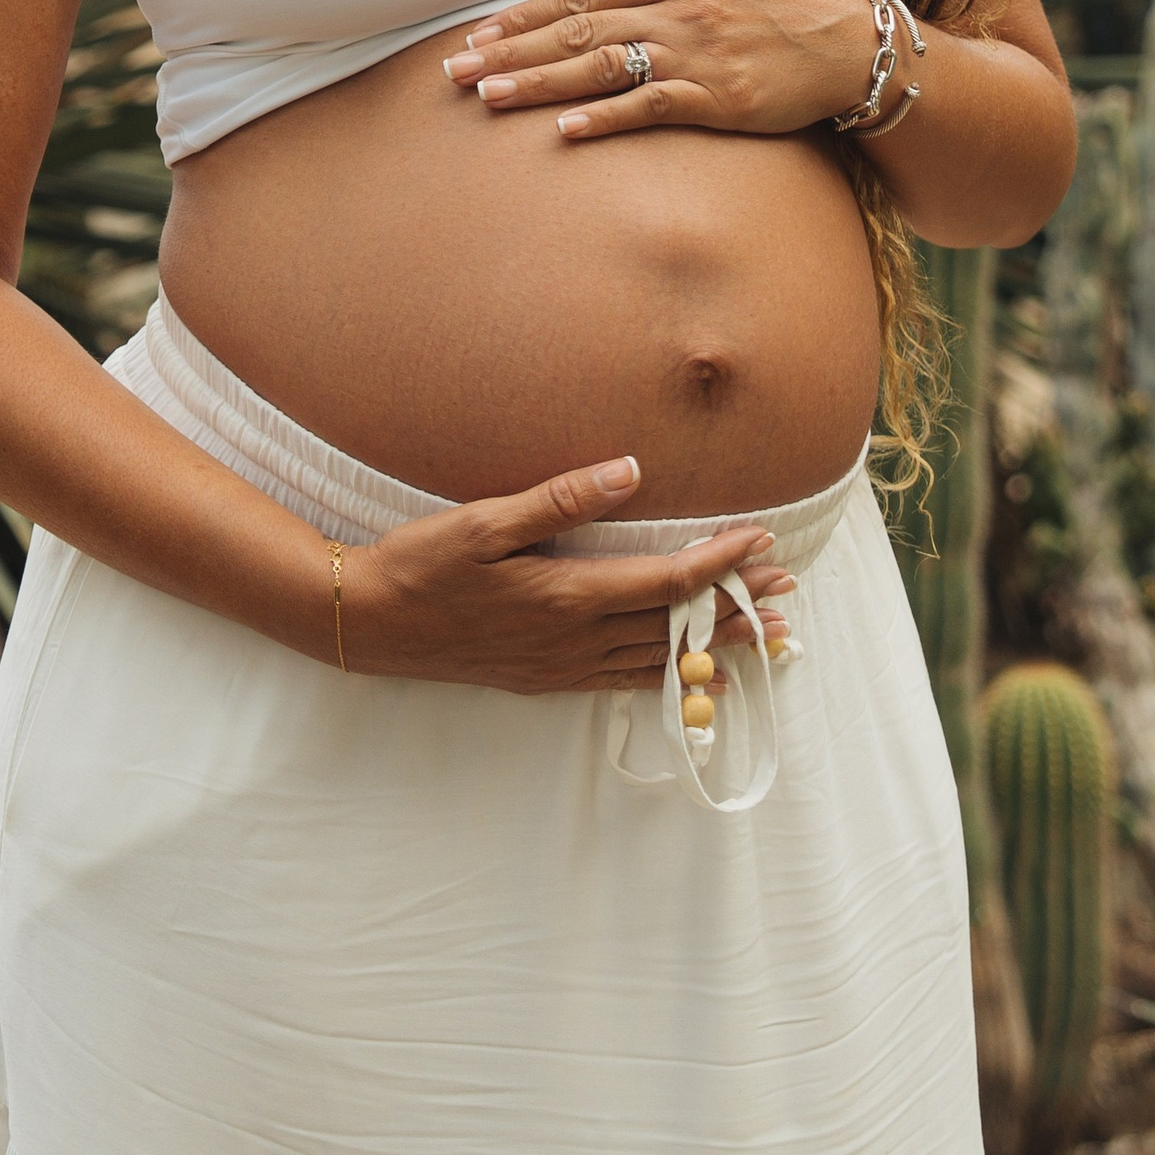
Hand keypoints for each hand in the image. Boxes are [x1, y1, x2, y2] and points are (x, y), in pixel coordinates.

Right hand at [344, 455, 794, 691]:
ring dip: (715, 646)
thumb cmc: (420, 564)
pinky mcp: (546, 680)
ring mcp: (560, 667)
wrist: (367, 623)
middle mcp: (572, 641)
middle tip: (788, 589)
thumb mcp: (484, 521)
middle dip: (736, 607)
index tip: (762, 541)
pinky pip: (626, 683)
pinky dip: (672, 676)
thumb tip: (628, 471)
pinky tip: (696, 675)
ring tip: (767, 632)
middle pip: (675, 628)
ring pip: (658, 661)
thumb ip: (560, 500)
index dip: (719, 564)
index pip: (664, 583)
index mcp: (563, 598)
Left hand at [439, 0, 875, 141]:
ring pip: (601, 67)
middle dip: (511, 51)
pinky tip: (565, 130)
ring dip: (539, 83)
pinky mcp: (718, 98)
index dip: (523, 16)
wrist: (848, 44)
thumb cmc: (776, 1)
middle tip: (457, 71)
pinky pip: (650, 107)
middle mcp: (677, 8)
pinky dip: (605, 117)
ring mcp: (696, 53)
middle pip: (576, 30)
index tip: (478, 34)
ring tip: (488, 98)